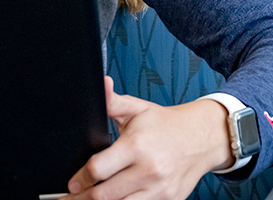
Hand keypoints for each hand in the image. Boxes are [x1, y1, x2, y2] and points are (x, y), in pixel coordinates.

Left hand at [63, 77, 232, 198]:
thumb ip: (113, 101)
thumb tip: (100, 84)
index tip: (71, 184)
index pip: (98, 169)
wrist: (202, 138)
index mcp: (135, 146)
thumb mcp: (137, 109)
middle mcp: (148, 170)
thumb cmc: (165, 124)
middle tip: (71, 198)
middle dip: (84, 198)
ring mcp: (160, 190)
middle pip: (106, 194)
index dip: (80, 179)